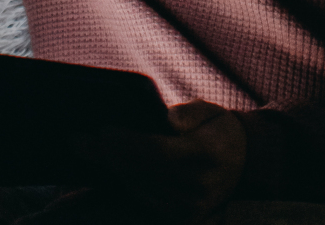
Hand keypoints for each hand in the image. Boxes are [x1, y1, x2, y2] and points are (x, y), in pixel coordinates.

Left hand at [79, 101, 246, 224]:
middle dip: (108, 156)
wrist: (245, 163)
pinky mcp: (184, 218)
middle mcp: (200, 185)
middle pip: (143, 171)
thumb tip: (161, 118)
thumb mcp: (209, 110)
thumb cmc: (219, 129)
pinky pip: (147, 199)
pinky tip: (111, 167)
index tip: (103, 131)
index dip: (127, 143)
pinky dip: (127, 182)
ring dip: (113, 169)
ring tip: (88, 150)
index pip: (158, 151)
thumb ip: (186, 114)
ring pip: (141, 188)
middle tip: (79, 140)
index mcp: (208, 153)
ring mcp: (192, 207)